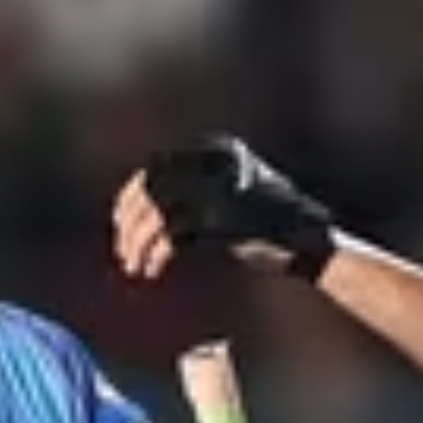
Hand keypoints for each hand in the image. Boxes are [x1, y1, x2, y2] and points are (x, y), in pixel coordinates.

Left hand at [116, 137, 337, 281]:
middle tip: (123, 252)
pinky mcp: (218, 218)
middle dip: (130, 226)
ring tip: (134, 266)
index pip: (157, 168)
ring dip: (139, 245)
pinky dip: (157, 256)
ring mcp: (216, 189)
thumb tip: (137, 209)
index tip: (119, 222)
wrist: (304, 239)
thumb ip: (192, 192)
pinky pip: (172, 237)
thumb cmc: (264, 223)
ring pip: (156, 216)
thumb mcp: (226, 196)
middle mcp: (213, 164)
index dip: (132, 196)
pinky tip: (153, 270)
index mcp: (214, 152)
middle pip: (152, 192)